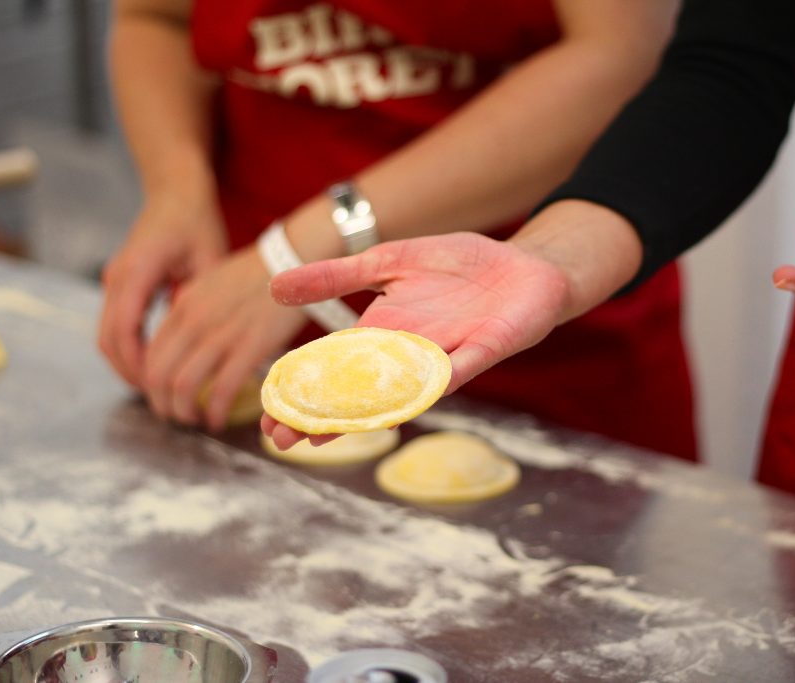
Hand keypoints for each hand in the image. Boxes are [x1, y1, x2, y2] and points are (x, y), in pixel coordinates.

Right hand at [98, 195, 225, 386]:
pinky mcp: (121, 284)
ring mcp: (115, 280)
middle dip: (131, 373)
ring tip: (158, 389)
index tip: (160, 387)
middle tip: (160, 399)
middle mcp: (118, 277)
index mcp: (138, 271)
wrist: (175, 191)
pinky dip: (130, 349)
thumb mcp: (209, 258)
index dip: (140, 364)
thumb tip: (199, 336)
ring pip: (108, 335)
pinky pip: (117, 325)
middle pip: (109, 339)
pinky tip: (155, 365)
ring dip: (128, 364)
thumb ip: (201, 296)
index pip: (126, 329)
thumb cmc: (197, 220)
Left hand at [142, 246, 308, 430]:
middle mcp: (195, 321)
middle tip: (173, 415)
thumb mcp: (211, 284)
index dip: (150, 383)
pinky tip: (217, 418)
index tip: (162, 395)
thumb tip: (183, 339)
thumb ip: (192, 311)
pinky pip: (221, 389)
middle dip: (161, 403)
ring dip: (184, 411)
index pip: (149, 354)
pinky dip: (214, 410)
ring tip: (194, 420)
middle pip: (158, 375)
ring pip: (183, 386)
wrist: (292, 259)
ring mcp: (221, 335)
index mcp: (183, 305)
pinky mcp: (250, 347)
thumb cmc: (258, 273)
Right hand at [259, 232, 571, 448]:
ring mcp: (447, 354)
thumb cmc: (458, 266)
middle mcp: (410, 352)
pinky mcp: (486, 348)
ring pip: (402, 391)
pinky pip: (461, 367)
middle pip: (360, 391)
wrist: (525, 266)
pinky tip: (417, 391)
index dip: (302, 394)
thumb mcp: (388, 261)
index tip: (269, 421)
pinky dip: (442, 378)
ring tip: (334, 433)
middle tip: (283, 442)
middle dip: (323, 417)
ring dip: (370, 413)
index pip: (333, 369)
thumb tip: (274, 287)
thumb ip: (337, 276)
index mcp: (383, 332)